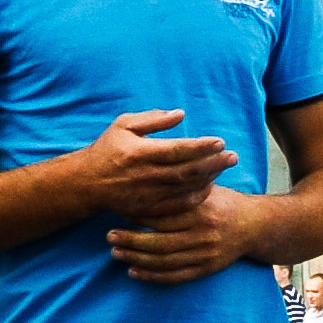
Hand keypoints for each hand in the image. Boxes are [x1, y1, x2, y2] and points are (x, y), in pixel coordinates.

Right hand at [66, 109, 238, 223]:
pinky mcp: (150, 208)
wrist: (88, 183)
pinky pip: (180, 204)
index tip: (220, 141)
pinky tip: (209, 185)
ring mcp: (149, 194)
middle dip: (214, 163)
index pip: (178, 149)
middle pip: (188, 170)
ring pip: (187, 187)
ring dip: (209, 177)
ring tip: (225, 167)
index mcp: (140, 152)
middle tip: (234, 156)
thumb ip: (152, 120)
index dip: (201, 146)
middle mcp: (146, 175)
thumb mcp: (124, 125)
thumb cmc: (108, 149)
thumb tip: (181, 114)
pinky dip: (197, 195)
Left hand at [109, 189, 268, 283]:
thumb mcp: (206, 186)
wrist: (254, 225)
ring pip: (164, 261)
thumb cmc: (223, 202)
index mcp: (200, 209)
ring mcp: (205, 253)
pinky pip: (175, 277)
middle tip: (110, 236)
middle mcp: (202, 233)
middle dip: (131, 240)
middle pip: (159, 241)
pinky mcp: (207, 269)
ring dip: (137, 259)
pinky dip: (152, 277)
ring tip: (116, 253)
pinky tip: (134, 273)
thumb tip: (146, 176)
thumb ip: (180, 184)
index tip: (118, 211)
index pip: (162, 214)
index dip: (137, 215)